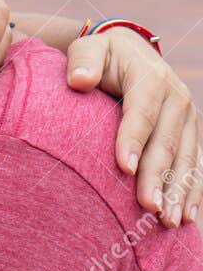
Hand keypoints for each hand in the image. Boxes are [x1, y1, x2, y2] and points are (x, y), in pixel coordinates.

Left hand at [66, 30, 201, 226]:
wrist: (128, 52)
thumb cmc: (100, 56)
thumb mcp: (89, 49)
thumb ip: (83, 61)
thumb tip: (78, 80)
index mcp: (151, 79)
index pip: (141, 113)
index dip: (133, 140)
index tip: (123, 169)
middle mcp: (177, 99)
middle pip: (166, 142)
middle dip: (158, 177)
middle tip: (148, 207)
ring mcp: (188, 118)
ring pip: (186, 159)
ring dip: (179, 191)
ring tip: (168, 221)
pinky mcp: (191, 133)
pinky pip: (195, 164)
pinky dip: (193, 190)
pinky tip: (188, 216)